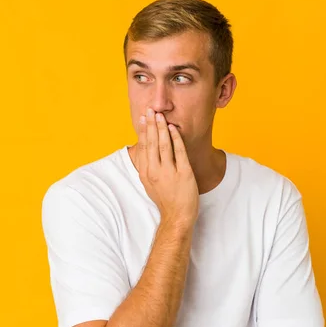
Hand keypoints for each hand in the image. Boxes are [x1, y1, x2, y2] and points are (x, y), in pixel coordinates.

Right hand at [137, 108, 198, 226]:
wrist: (177, 216)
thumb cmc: (165, 199)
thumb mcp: (150, 183)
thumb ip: (148, 166)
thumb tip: (144, 150)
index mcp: (146, 172)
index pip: (143, 146)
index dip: (143, 131)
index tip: (142, 117)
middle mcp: (155, 171)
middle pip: (152, 143)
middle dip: (151, 124)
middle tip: (150, 110)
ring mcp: (169, 172)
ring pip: (164, 145)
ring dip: (162, 128)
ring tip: (161, 116)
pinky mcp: (183, 173)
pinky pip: (179, 152)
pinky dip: (176, 139)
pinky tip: (174, 129)